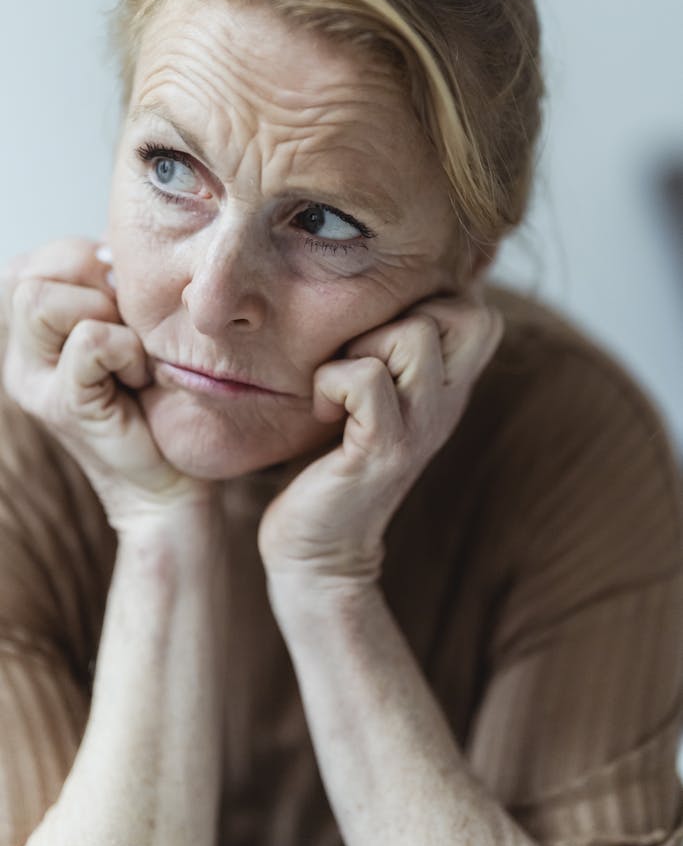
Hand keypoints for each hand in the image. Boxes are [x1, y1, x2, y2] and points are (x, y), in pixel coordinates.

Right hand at [1, 236, 209, 531]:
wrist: (174, 485)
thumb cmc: (161, 405)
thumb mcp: (134, 336)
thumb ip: (111, 296)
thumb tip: (113, 256)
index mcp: (37, 337)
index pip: (33, 263)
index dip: (82, 261)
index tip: (123, 297)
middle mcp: (25, 359)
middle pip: (29, 275)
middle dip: (90, 283)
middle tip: (128, 326)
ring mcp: (37, 384)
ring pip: (41, 300)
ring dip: (104, 316)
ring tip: (132, 354)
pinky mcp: (64, 407)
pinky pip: (88, 342)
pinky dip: (125, 349)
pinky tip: (140, 377)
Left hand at [258, 286, 502, 587]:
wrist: (320, 549)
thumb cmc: (333, 461)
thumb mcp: (376, 399)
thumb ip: (390, 355)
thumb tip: (375, 296)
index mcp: (448, 388)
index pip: (481, 312)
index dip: (433, 304)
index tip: (384, 339)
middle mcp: (447, 404)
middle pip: (470, 313)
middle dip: (406, 315)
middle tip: (364, 354)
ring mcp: (420, 428)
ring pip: (415, 335)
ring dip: (362, 346)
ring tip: (340, 387)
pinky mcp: (384, 449)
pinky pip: (366, 379)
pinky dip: (331, 382)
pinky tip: (324, 412)